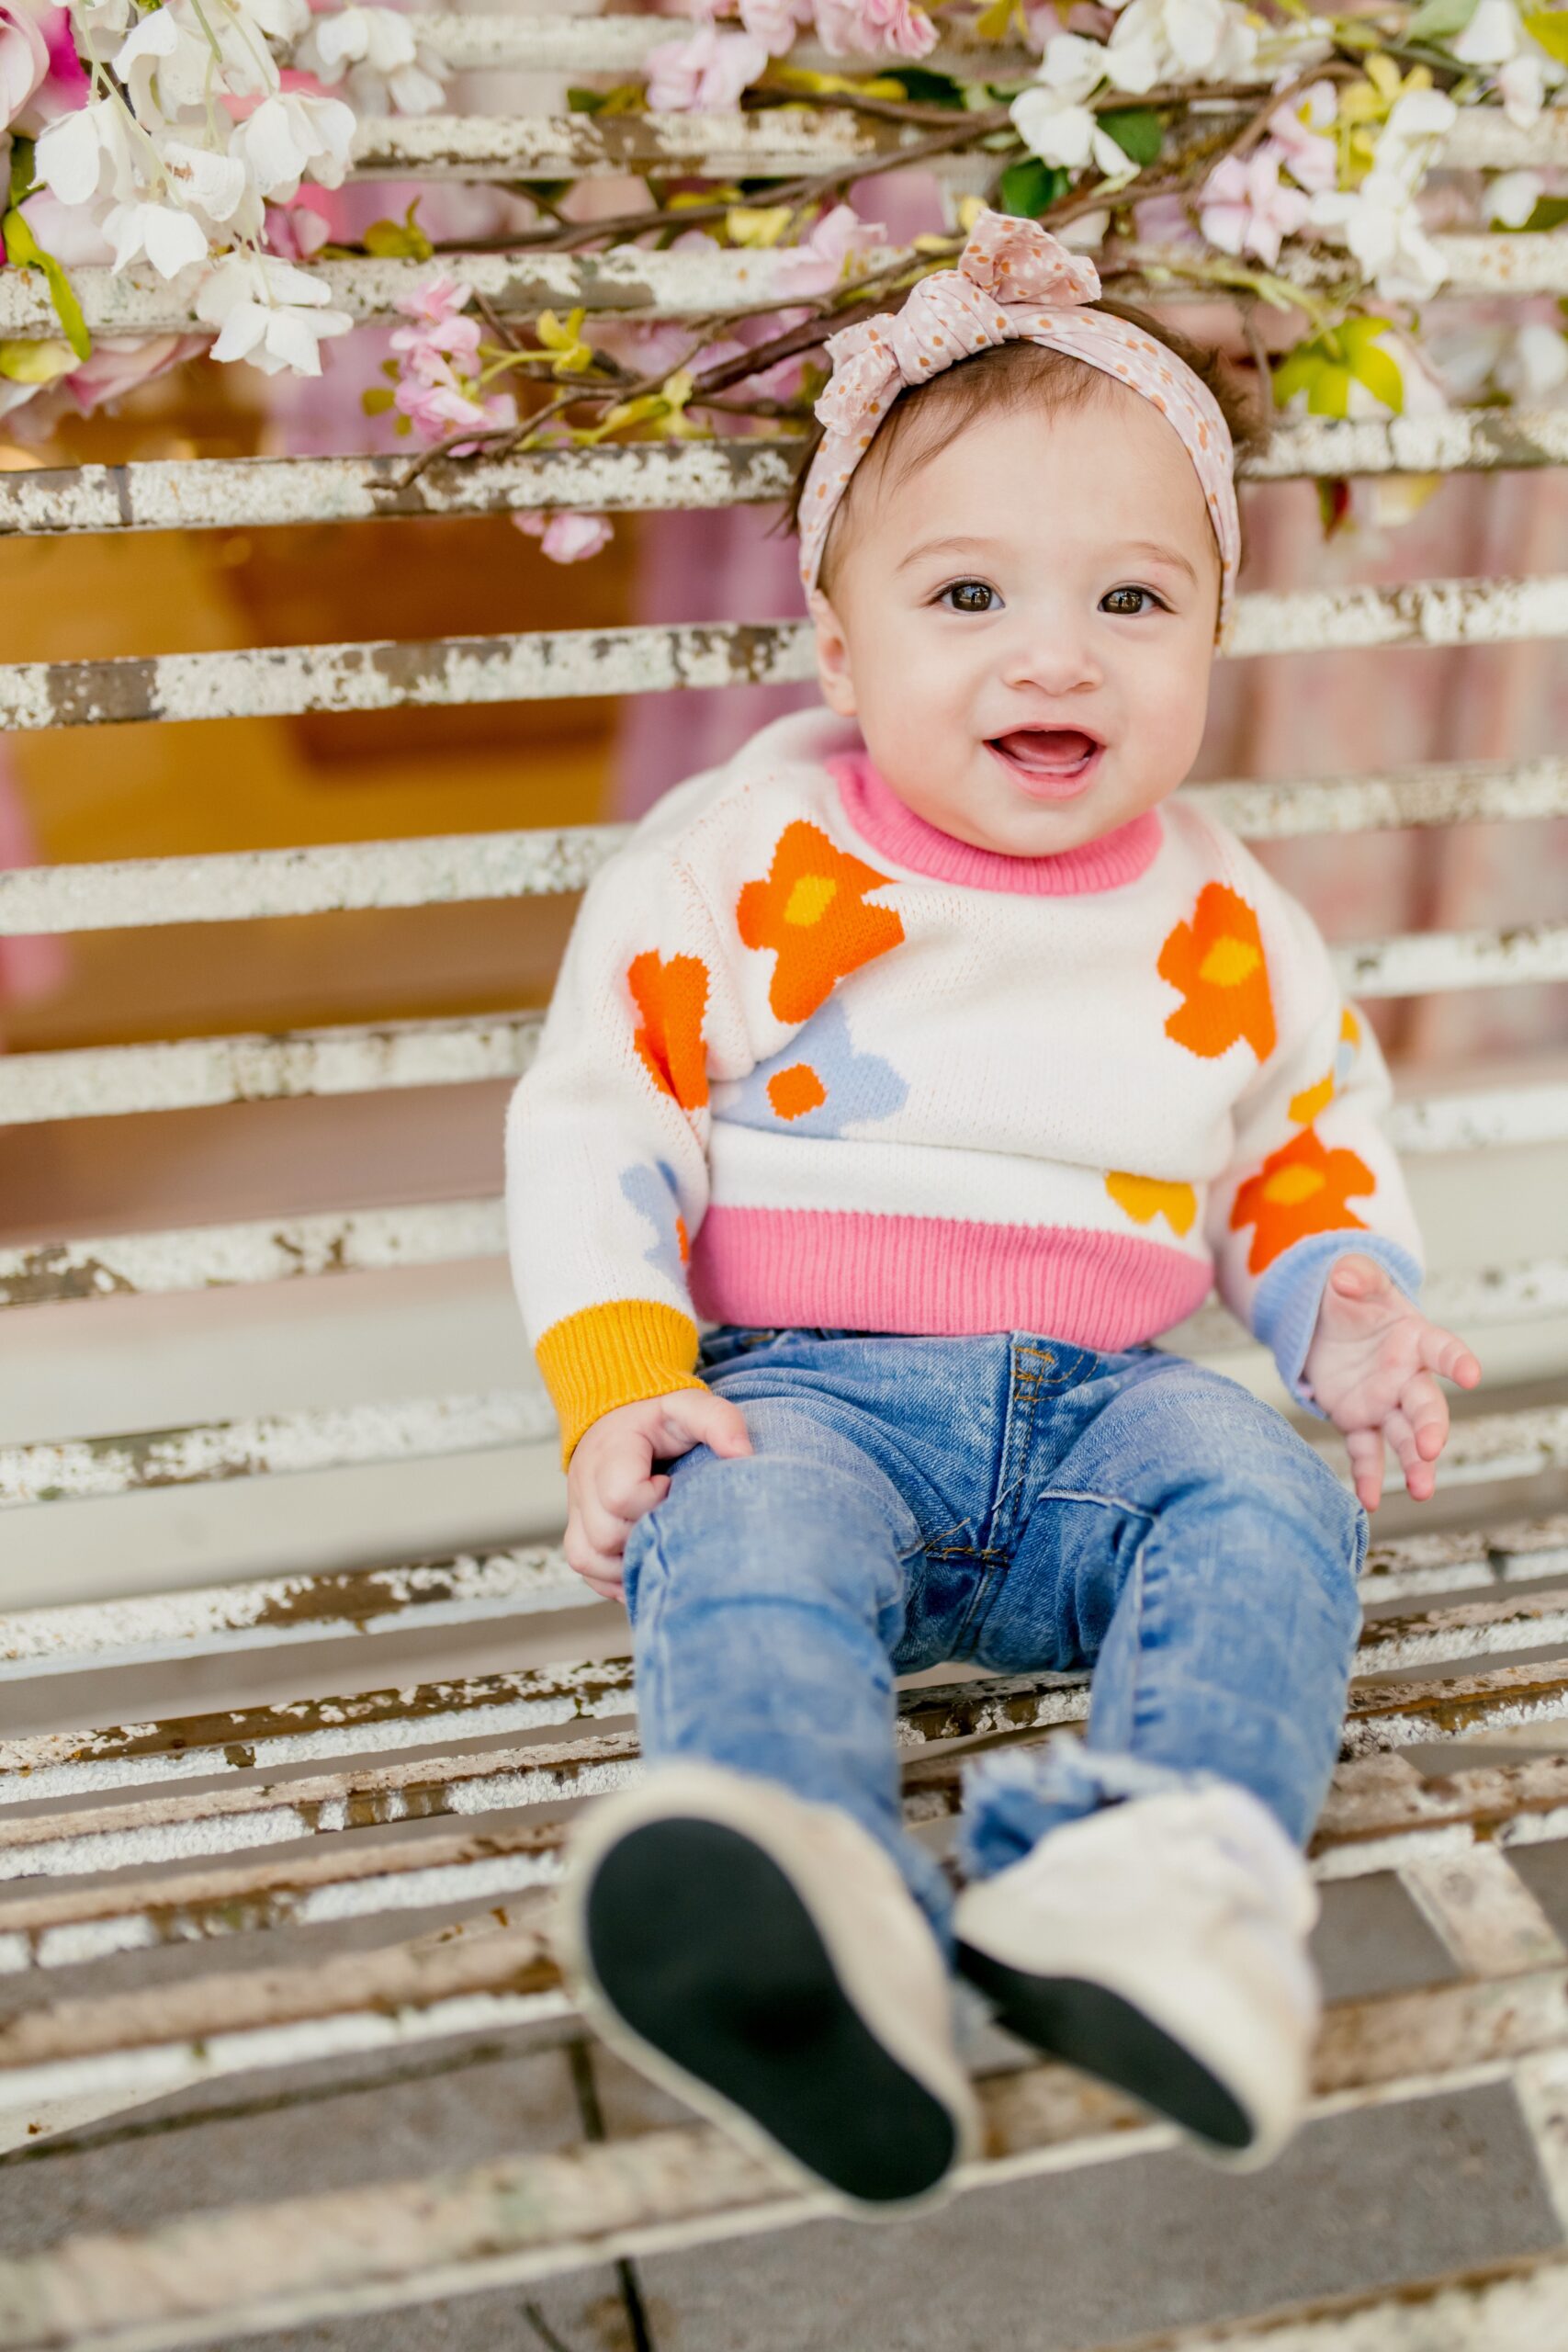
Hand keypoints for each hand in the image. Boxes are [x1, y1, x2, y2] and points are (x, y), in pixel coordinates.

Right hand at [564, 1387, 752, 1602]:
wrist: (618, 1415)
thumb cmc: (659, 1418)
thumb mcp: (690, 1406)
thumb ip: (719, 1421)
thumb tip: (744, 1455)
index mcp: (611, 1452)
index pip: (619, 1496)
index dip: (653, 1500)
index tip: (670, 1484)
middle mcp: (586, 1482)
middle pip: (606, 1535)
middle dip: (644, 1534)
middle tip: (668, 1516)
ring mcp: (578, 1509)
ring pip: (589, 1558)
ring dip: (628, 1561)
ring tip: (658, 1541)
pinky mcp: (579, 1528)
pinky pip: (585, 1568)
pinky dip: (613, 1576)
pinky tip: (642, 1564)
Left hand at [1302, 1253, 1480, 1511]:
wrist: (1324, 1323)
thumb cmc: (1351, 1298)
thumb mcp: (1351, 1277)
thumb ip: (1354, 1273)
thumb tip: (1345, 1277)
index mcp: (1415, 1338)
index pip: (1442, 1349)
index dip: (1458, 1360)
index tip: (1472, 1374)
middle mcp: (1407, 1377)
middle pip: (1427, 1405)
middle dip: (1431, 1427)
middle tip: (1431, 1447)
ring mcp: (1384, 1403)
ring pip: (1404, 1437)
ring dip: (1415, 1464)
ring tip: (1421, 1491)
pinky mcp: (1358, 1420)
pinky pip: (1366, 1451)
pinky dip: (1369, 1475)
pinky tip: (1370, 1501)